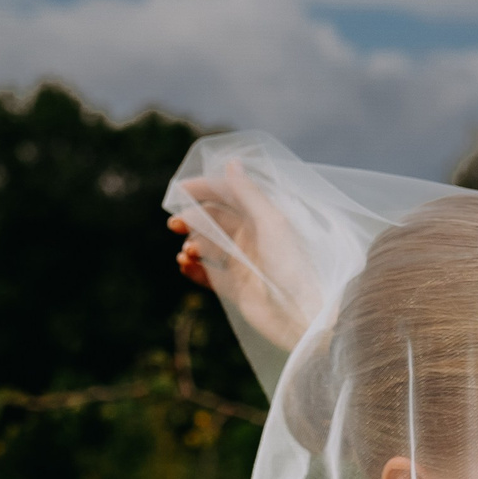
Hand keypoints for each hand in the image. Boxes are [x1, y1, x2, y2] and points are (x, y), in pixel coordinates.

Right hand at [170, 161, 318, 352]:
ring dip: (192, 244)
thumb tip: (230, 162)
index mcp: (263, 217)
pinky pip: (207, 274)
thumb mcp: (271, 223)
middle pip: (213, 220)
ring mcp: (243, 263)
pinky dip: (193, 268)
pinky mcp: (236, 289)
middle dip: (192, 219)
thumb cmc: (293, 266)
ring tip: (188, 252)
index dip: (204, 189)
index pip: (228, 195)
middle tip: (175, 224)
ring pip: (207, 246)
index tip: (179, 190)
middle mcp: (252, 237)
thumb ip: (248, 194)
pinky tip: (184, 265)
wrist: (302, 316)